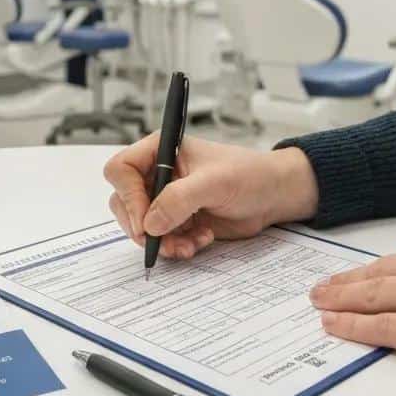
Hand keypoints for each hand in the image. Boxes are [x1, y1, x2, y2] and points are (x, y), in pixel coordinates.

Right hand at [104, 135, 317, 259]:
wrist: (274, 196)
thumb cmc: (250, 175)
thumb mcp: (214, 182)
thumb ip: (179, 199)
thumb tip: (149, 224)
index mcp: (161, 149)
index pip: (121, 169)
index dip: (128, 196)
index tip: (145, 220)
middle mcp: (158, 173)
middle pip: (124, 202)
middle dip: (143, 226)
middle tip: (161, 241)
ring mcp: (166, 198)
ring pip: (141, 226)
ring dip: (162, 241)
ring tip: (190, 244)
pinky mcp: (178, 220)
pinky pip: (161, 239)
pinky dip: (176, 246)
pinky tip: (200, 240)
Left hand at [310, 223, 395, 394]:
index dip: (384, 266)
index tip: (369, 272)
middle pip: (384, 270)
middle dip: (350, 279)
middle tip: (325, 284)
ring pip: (375, 294)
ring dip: (341, 298)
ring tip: (320, 302)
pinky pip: (383, 327)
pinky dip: (353, 326)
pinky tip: (335, 325)